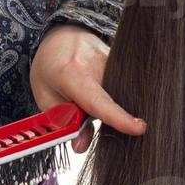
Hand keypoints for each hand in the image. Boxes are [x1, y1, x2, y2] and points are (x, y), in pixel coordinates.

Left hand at [29, 23, 146, 153]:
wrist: (61, 36)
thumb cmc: (50, 67)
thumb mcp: (46, 97)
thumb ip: (64, 123)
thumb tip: (81, 147)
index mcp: (72, 74)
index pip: (99, 101)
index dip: (119, 117)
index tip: (139, 129)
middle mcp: (97, 64)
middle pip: (115, 101)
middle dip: (108, 118)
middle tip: (85, 113)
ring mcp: (113, 60)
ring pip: (121, 95)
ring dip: (111, 106)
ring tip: (89, 98)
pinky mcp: (123, 62)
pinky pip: (125, 86)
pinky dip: (117, 96)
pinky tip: (104, 93)